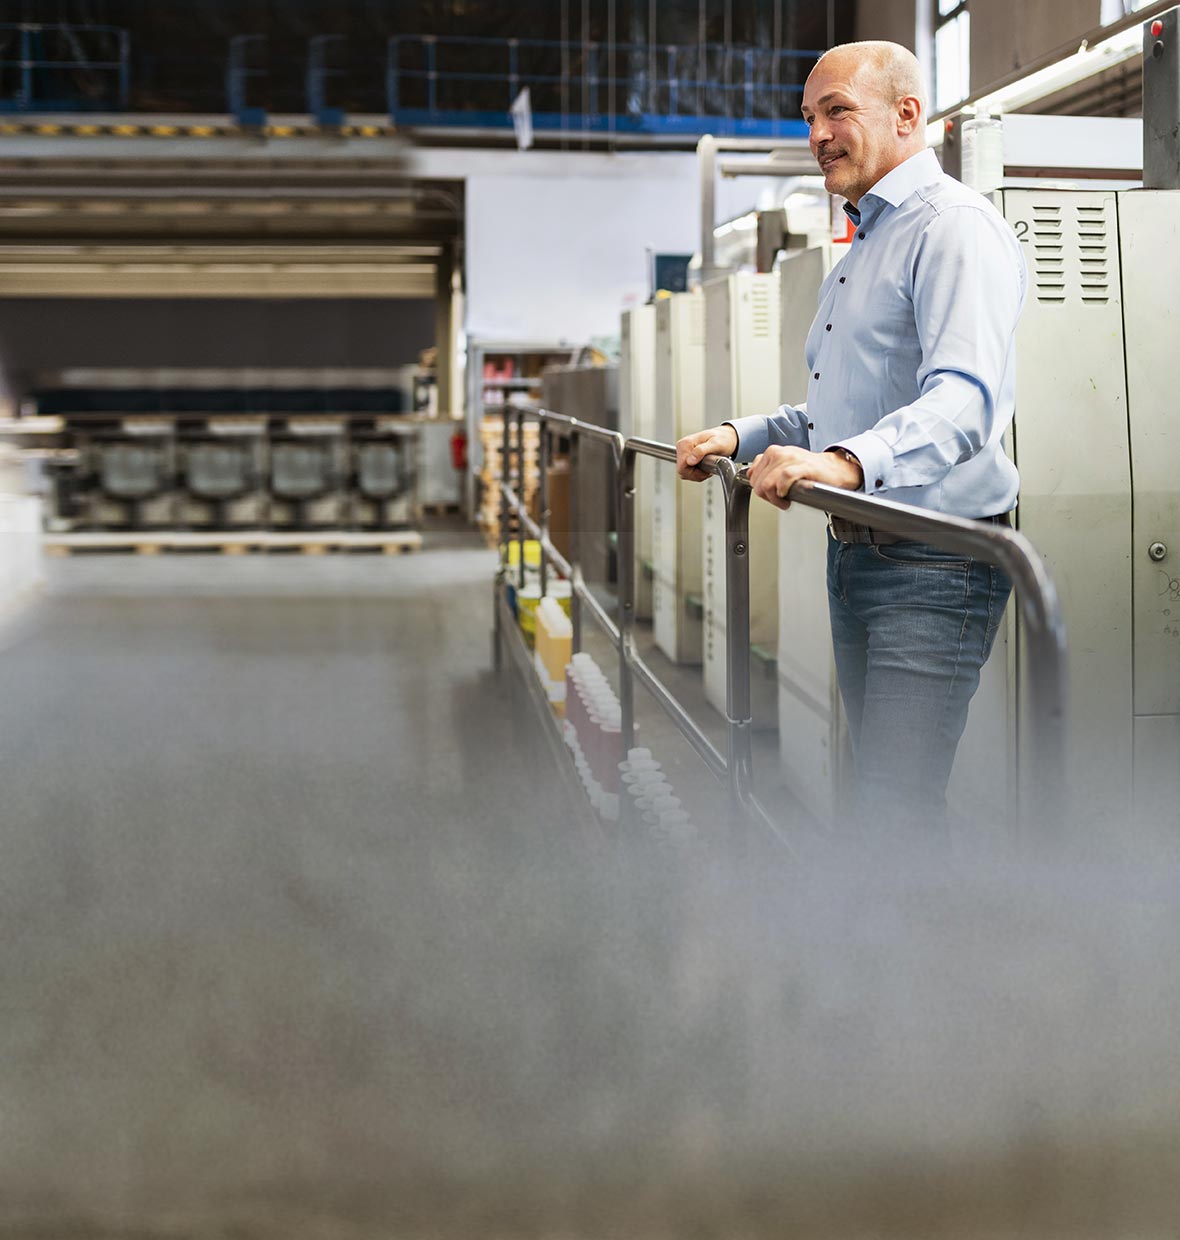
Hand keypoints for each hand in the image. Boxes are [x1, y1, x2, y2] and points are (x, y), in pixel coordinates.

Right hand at [676, 424, 738, 480]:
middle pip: (682, 471)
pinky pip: (687, 470)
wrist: (726, 437)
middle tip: (708, 469)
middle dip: (696, 474)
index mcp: (686, 444)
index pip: (682, 468)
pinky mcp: (686, 455)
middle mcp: (682, 446)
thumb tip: (690, 460)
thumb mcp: (716, 444)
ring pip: (684, 472)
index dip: (694, 473)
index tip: (706, 469)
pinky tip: (704, 466)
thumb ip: (701, 451)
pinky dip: (696, 472)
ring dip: (696, 474)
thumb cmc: (723, 439)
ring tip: (707, 466)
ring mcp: (683, 451)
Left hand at [747, 446, 863, 509]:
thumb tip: (750, 474)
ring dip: (774, 497)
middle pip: (758, 481)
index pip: (753, 475)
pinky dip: (783, 490)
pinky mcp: (803, 466)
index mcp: (773, 452)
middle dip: (766, 496)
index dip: (759, 489)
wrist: (834, 469)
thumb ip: (766, 469)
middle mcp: (781, 453)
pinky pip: (784, 478)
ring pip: (768, 481)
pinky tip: (787, 495)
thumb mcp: (783, 467)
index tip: (770, 495)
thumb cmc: (810, 471)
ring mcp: (792, 458)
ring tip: (784, 501)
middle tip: (779, 500)